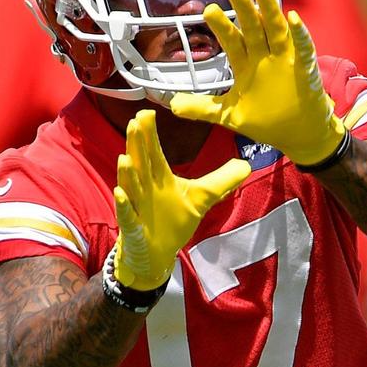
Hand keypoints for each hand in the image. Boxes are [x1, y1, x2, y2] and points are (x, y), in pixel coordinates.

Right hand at [112, 109, 249, 290]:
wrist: (156, 254)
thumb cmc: (173, 222)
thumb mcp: (202, 198)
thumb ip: (222, 181)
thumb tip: (246, 165)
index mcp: (160, 179)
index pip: (154, 153)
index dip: (150, 134)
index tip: (148, 112)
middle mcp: (145, 189)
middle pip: (140, 163)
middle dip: (137, 144)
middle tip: (135, 122)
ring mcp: (136, 207)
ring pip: (130, 186)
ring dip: (126, 172)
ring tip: (125, 156)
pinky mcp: (133, 227)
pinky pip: (127, 214)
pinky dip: (124, 205)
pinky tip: (120, 193)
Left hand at [170, 0, 346, 166]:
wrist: (299, 135)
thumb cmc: (267, 121)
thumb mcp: (230, 114)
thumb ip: (203, 107)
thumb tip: (172, 104)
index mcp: (247, 65)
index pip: (233, 41)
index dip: (222, 26)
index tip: (209, 10)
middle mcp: (265, 58)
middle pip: (254, 30)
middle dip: (245, 11)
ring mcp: (286, 61)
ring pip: (277, 32)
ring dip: (271, 12)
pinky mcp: (305, 70)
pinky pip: (303, 49)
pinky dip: (300, 34)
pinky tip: (294, 18)